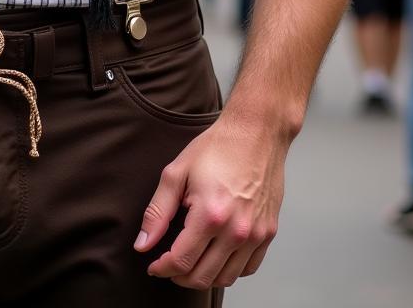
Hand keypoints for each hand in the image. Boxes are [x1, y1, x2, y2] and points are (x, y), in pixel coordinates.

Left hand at [134, 113, 286, 288]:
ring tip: (190, 262)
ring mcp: (256, 235)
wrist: (255, 134)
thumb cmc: (216, 148)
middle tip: (168, 265)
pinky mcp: (269, 233)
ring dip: (204, 277)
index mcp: (210, 216)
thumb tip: (143, 243)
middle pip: (203, 277)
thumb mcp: (177, 173)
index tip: (153, 266)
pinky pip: (249, 268)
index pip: (181, 261)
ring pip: (226, 278)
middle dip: (179, 276)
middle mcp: (236, 231)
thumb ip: (157, 211)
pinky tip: (216, 256)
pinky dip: (230, 270)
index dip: (162, 268)